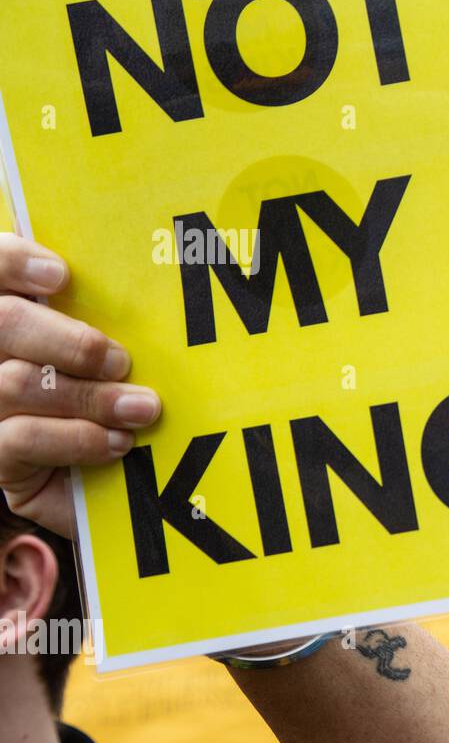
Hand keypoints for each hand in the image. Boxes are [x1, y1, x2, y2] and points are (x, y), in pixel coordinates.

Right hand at [0, 233, 160, 536]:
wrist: (106, 479)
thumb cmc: (113, 396)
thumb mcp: (109, 354)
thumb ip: (103, 318)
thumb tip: (139, 289)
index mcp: (11, 311)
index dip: (16, 263)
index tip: (62, 275)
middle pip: (5, 321)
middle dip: (71, 341)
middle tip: (122, 362)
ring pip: (16, 383)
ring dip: (91, 397)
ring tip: (141, 409)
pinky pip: (20, 439)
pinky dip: (76, 438)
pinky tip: (116, 442)